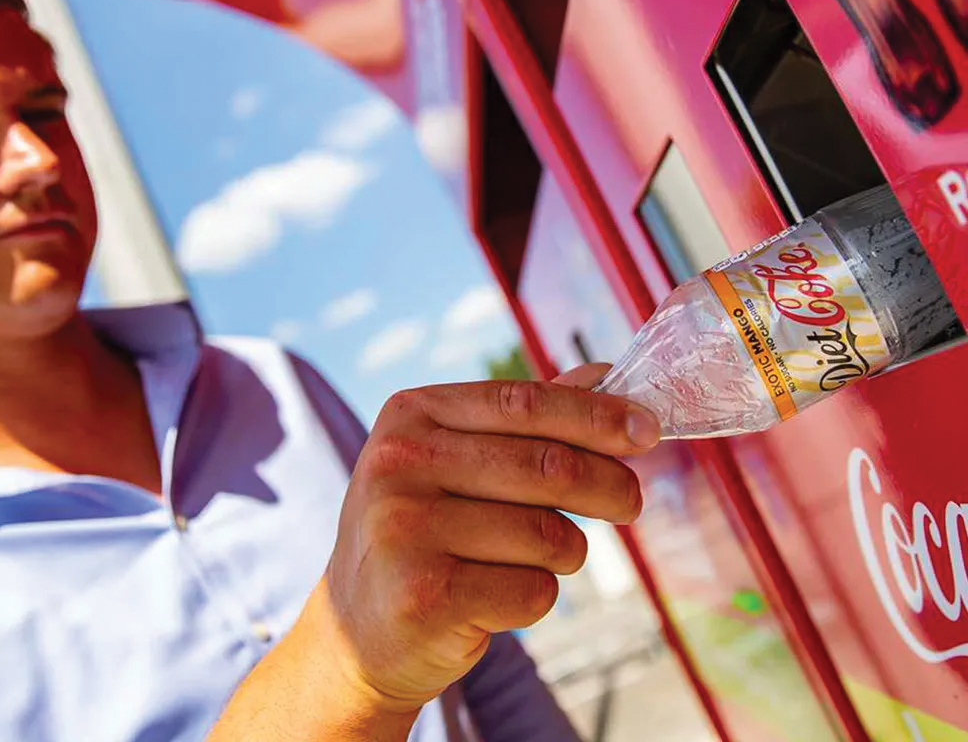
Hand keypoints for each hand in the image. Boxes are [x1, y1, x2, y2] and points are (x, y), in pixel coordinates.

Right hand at [319, 363, 659, 712]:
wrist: (356, 630)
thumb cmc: (423, 531)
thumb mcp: (452, 460)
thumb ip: (524, 418)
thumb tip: (605, 373)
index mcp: (410, 415)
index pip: (523, 402)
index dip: (596, 416)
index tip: (648, 430)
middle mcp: (397, 464)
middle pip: (546, 466)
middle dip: (608, 485)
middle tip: (629, 502)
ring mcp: (404, 530)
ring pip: (547, 535)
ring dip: (566, 552)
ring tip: (536, 559)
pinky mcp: (424, 596)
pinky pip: (532, 591)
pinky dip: (536, 597)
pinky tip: (498, 597)